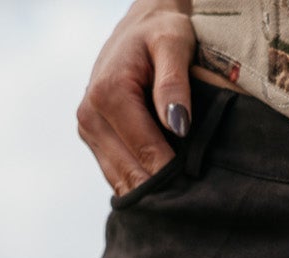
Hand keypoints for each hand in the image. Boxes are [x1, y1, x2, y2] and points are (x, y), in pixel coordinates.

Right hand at [77, 0, 196, 195]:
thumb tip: (178, 126)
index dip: (174, 175)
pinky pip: (117, 176)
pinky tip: (164, 188)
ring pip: (121, 182)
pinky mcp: (92, 139)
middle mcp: (90, 114)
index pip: (146, 153)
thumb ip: (174, 83)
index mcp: (108, 93)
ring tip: (182, 197)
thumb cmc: (162, 32)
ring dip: (151, 194)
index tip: (200, 190)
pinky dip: (140, 185)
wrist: (140, 26)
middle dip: (163, 190)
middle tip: (196, 200)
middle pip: (131, 174)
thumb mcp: (174, 44)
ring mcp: (87, 129)